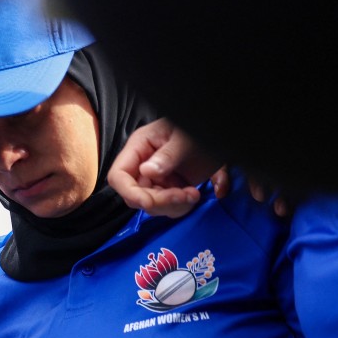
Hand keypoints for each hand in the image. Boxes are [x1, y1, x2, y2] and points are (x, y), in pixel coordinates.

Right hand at [109, 118, 225, 216]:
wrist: (218, 134)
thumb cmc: (199, 130)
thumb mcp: (185, 140)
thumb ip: (167, 155)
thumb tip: (146, 171)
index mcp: (139, 147)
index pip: (118, 175)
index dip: (129, 192)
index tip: (149, 202)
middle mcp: (143, 165)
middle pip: (135, 195)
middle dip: (159, 201)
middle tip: (184, 195)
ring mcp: (155, 179)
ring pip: (151, 205)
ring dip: (173, 206)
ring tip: (193, 194)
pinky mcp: (168, 188)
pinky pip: (167, 206)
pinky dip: (181, 206)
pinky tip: (194, 195)